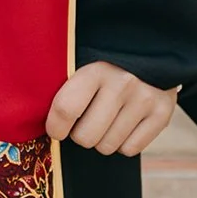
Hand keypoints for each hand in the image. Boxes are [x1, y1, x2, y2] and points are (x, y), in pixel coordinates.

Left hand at [46, 62, 178, 156]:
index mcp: (96, 68)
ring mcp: (145, 99)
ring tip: (108, 116)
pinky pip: (130, 150)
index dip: (55, 126)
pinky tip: (125, 121)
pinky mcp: (163, 113)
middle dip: (81, 134)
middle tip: (86, 119)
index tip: (56, 128)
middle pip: (86, 137)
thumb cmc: (104, 61)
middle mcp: (123, 83)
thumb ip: (63, 84)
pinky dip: (123, 142)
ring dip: (102, 138)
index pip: (65, 109)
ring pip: (107, 146)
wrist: (152, 48)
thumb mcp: (83, 60)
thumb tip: (33, 116)